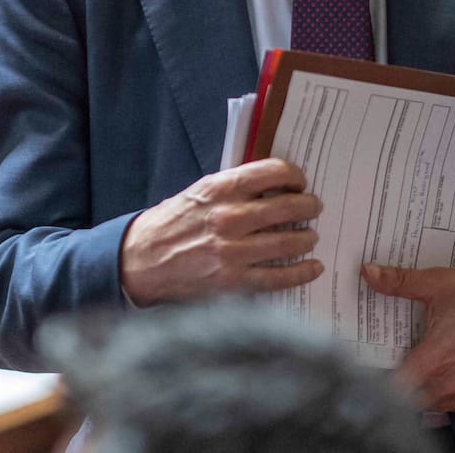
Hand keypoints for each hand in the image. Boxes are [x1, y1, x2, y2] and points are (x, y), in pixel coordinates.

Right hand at [119, 159, 322, 305]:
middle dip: (309, 206)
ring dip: (307, 238)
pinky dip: (302, 272)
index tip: (300, 182)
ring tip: (311, 237)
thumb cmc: (171, 223)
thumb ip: (234, 187)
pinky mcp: (233, 281)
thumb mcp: (199, 192)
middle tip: (314, 208)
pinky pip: (279, 277)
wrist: (140, 261)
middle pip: (288, 207)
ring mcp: (232, 252)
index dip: (295, 175)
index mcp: (220, 189)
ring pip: (289, 242)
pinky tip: (312, 267)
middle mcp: (229, 218)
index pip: (273, 172)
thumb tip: (274, 184)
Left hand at [360, 258, 454, 413]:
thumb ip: (399, 282)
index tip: (379, 365)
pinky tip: (449, 371)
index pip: (395, 386)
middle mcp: (452, 381)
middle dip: (403, 383)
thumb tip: (369, 272)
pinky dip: (448, 393)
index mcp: (435, 357)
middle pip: (411, 398)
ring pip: (433, 404)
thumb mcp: (438, 283)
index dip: (383, 378)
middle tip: (403, 361)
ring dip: (425, 390)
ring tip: (427, 364)